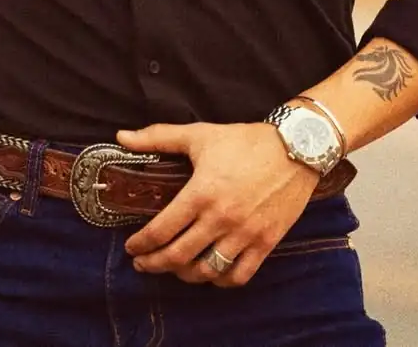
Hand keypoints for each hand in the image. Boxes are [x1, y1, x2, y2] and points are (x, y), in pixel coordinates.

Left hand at [117, 120, 318, 287]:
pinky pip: (238, 276)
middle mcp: (220, 218)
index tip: (131, 247)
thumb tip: (122, 136)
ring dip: (184, 275)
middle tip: (142, 264)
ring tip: (173, 269)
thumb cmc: (245, 141)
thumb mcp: (199, 134)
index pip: (161, 230)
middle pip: (178, 256)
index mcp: (201, 192)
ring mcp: (244, 234)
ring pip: (206, 271)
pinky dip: (220, 281)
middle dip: (154, 264)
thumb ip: (158, 137)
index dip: (141, 244)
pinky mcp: (265, 243)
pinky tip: (210, 274)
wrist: (295, 147)